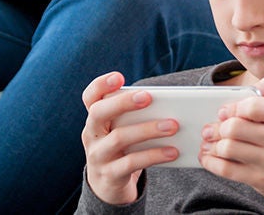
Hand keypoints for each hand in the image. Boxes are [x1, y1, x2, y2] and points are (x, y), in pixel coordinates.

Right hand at [81, 72, 179, 205]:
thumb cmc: (121, 149)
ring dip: (148, 129)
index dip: (101, 85)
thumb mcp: (121, 130)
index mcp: (95, 119)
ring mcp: (98, 156)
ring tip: (173, 126)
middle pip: (99, 113)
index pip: (90, 97)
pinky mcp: (110, 175)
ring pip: (119, 138)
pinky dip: (154, 155)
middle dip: (124, 102)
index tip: (119, 77)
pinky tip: (172, 152)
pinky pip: (132, 163)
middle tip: (148, 97)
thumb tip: (169, 103)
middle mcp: (91, 135)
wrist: (108, 186)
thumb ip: (134, 116)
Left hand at [199, 77, 263, 214]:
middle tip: (212, 128)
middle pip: (235, 127)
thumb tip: (248, 88)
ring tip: (212, 142)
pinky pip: (227, 170)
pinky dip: (211, 162)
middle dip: (218, 127)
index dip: (233, 107)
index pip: (253, 105)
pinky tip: (209, 157)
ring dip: (213, 145)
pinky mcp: (262, 180)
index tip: (225, 111)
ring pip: (228, 148)